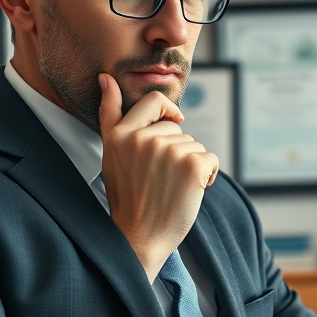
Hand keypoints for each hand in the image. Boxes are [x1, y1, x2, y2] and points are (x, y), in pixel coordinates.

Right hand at [97, 73, 218, 281]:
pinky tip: (190, 191)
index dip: (168, 111)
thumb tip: (105, 78)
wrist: (139, 237)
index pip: (154, 101)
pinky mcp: (192, 166)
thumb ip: (110, 113)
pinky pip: (210, 158)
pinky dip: (207, 175)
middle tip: (160, 178)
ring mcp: (168, 151)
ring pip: (194, 145)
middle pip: (177, 128)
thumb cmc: (128, 196)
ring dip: (190, 164)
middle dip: (176, 150)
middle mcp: (143, 139)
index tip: (173, 124)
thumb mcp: (111, 153)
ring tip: (171, 188)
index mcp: (121, 134)